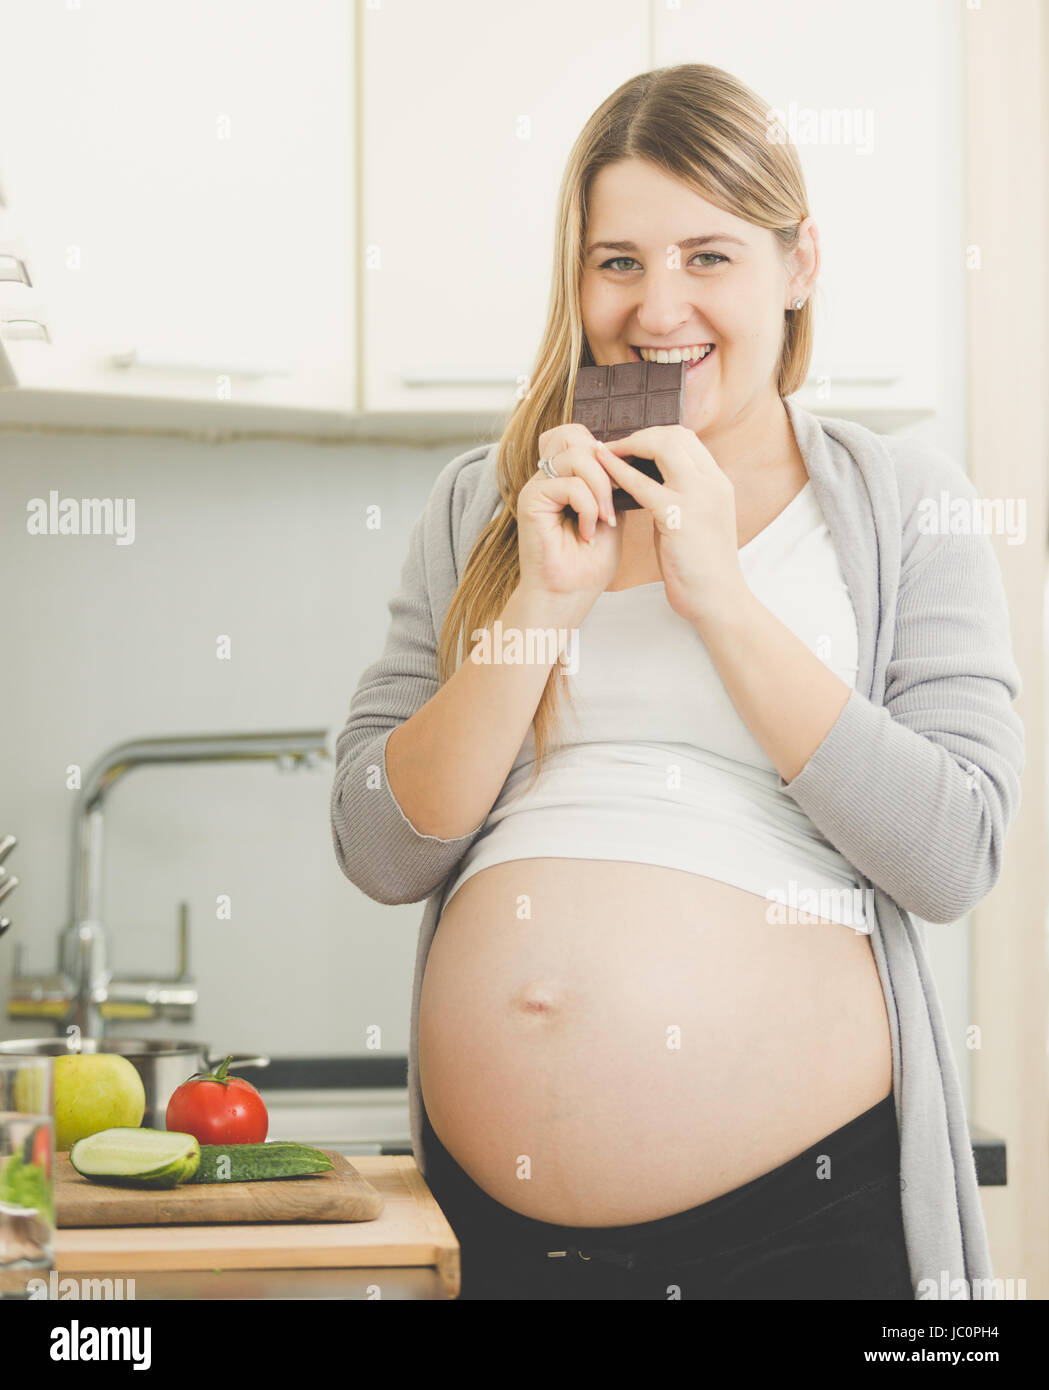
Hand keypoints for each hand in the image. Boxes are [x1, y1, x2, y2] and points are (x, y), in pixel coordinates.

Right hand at [516, 424, 622, 611]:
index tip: (624, 487)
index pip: (582, 437)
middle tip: (614, 505)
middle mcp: (550, 476)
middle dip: (607, 467)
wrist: (569, 595)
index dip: (608, 454)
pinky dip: (586, 505)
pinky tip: (587, 531)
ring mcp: (539, 485)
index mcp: (566, 476)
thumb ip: (612, 484)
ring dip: (600, 487)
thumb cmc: (588, 563)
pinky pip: (568, 483)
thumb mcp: (612, 514)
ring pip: (576, 454)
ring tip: (604, 519)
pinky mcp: (531, 498)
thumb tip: (624, 456)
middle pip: (577, 436)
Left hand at [595, 425, 747, 626]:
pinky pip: (642, 484)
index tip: (631, 446)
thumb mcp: (695, 522)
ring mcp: (699, 497)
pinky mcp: (679, 517)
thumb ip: (679, 497)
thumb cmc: (701, 567)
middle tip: (613, 447)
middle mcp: (713, 483)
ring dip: (629, 445)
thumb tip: (650, 481)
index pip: (687, 439)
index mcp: (718, 483)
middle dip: (640, 435)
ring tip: (604, 454)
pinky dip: (618, 472)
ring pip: (662, 446)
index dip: (655, 436)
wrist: (718, 600)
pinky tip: (601, 469)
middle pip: (675, 435)